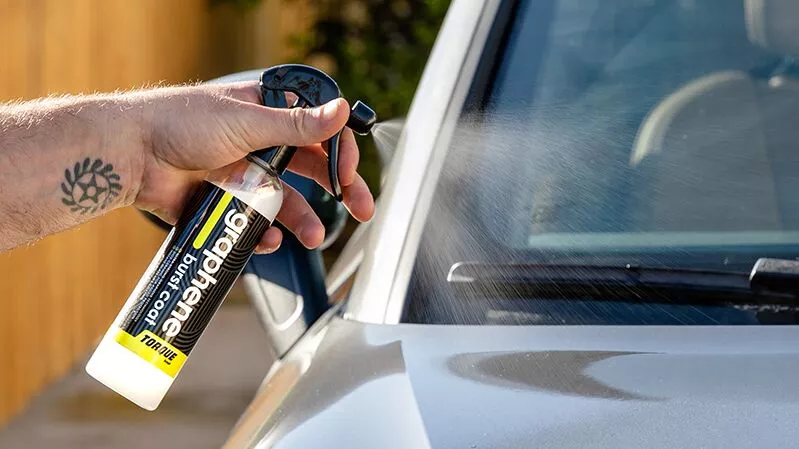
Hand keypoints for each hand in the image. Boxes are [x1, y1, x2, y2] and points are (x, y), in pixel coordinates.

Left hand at [130, 82, 374, 253]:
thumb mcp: (247, 121)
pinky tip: (268, 240)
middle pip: (312, 169)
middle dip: (338, 191)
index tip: (348, 176)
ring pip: (286, 201)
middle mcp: (260, 144)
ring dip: (303, 220)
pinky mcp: (225, 202)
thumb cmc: (180, 123)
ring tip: (313, 237)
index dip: (339, 154)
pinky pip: (255, 223)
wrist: (130, 155)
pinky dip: (265, 235)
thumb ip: (298, 124)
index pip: (319, 133)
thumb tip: (341, 109)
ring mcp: (244, 174)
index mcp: (268, 115)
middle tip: (360, 210)